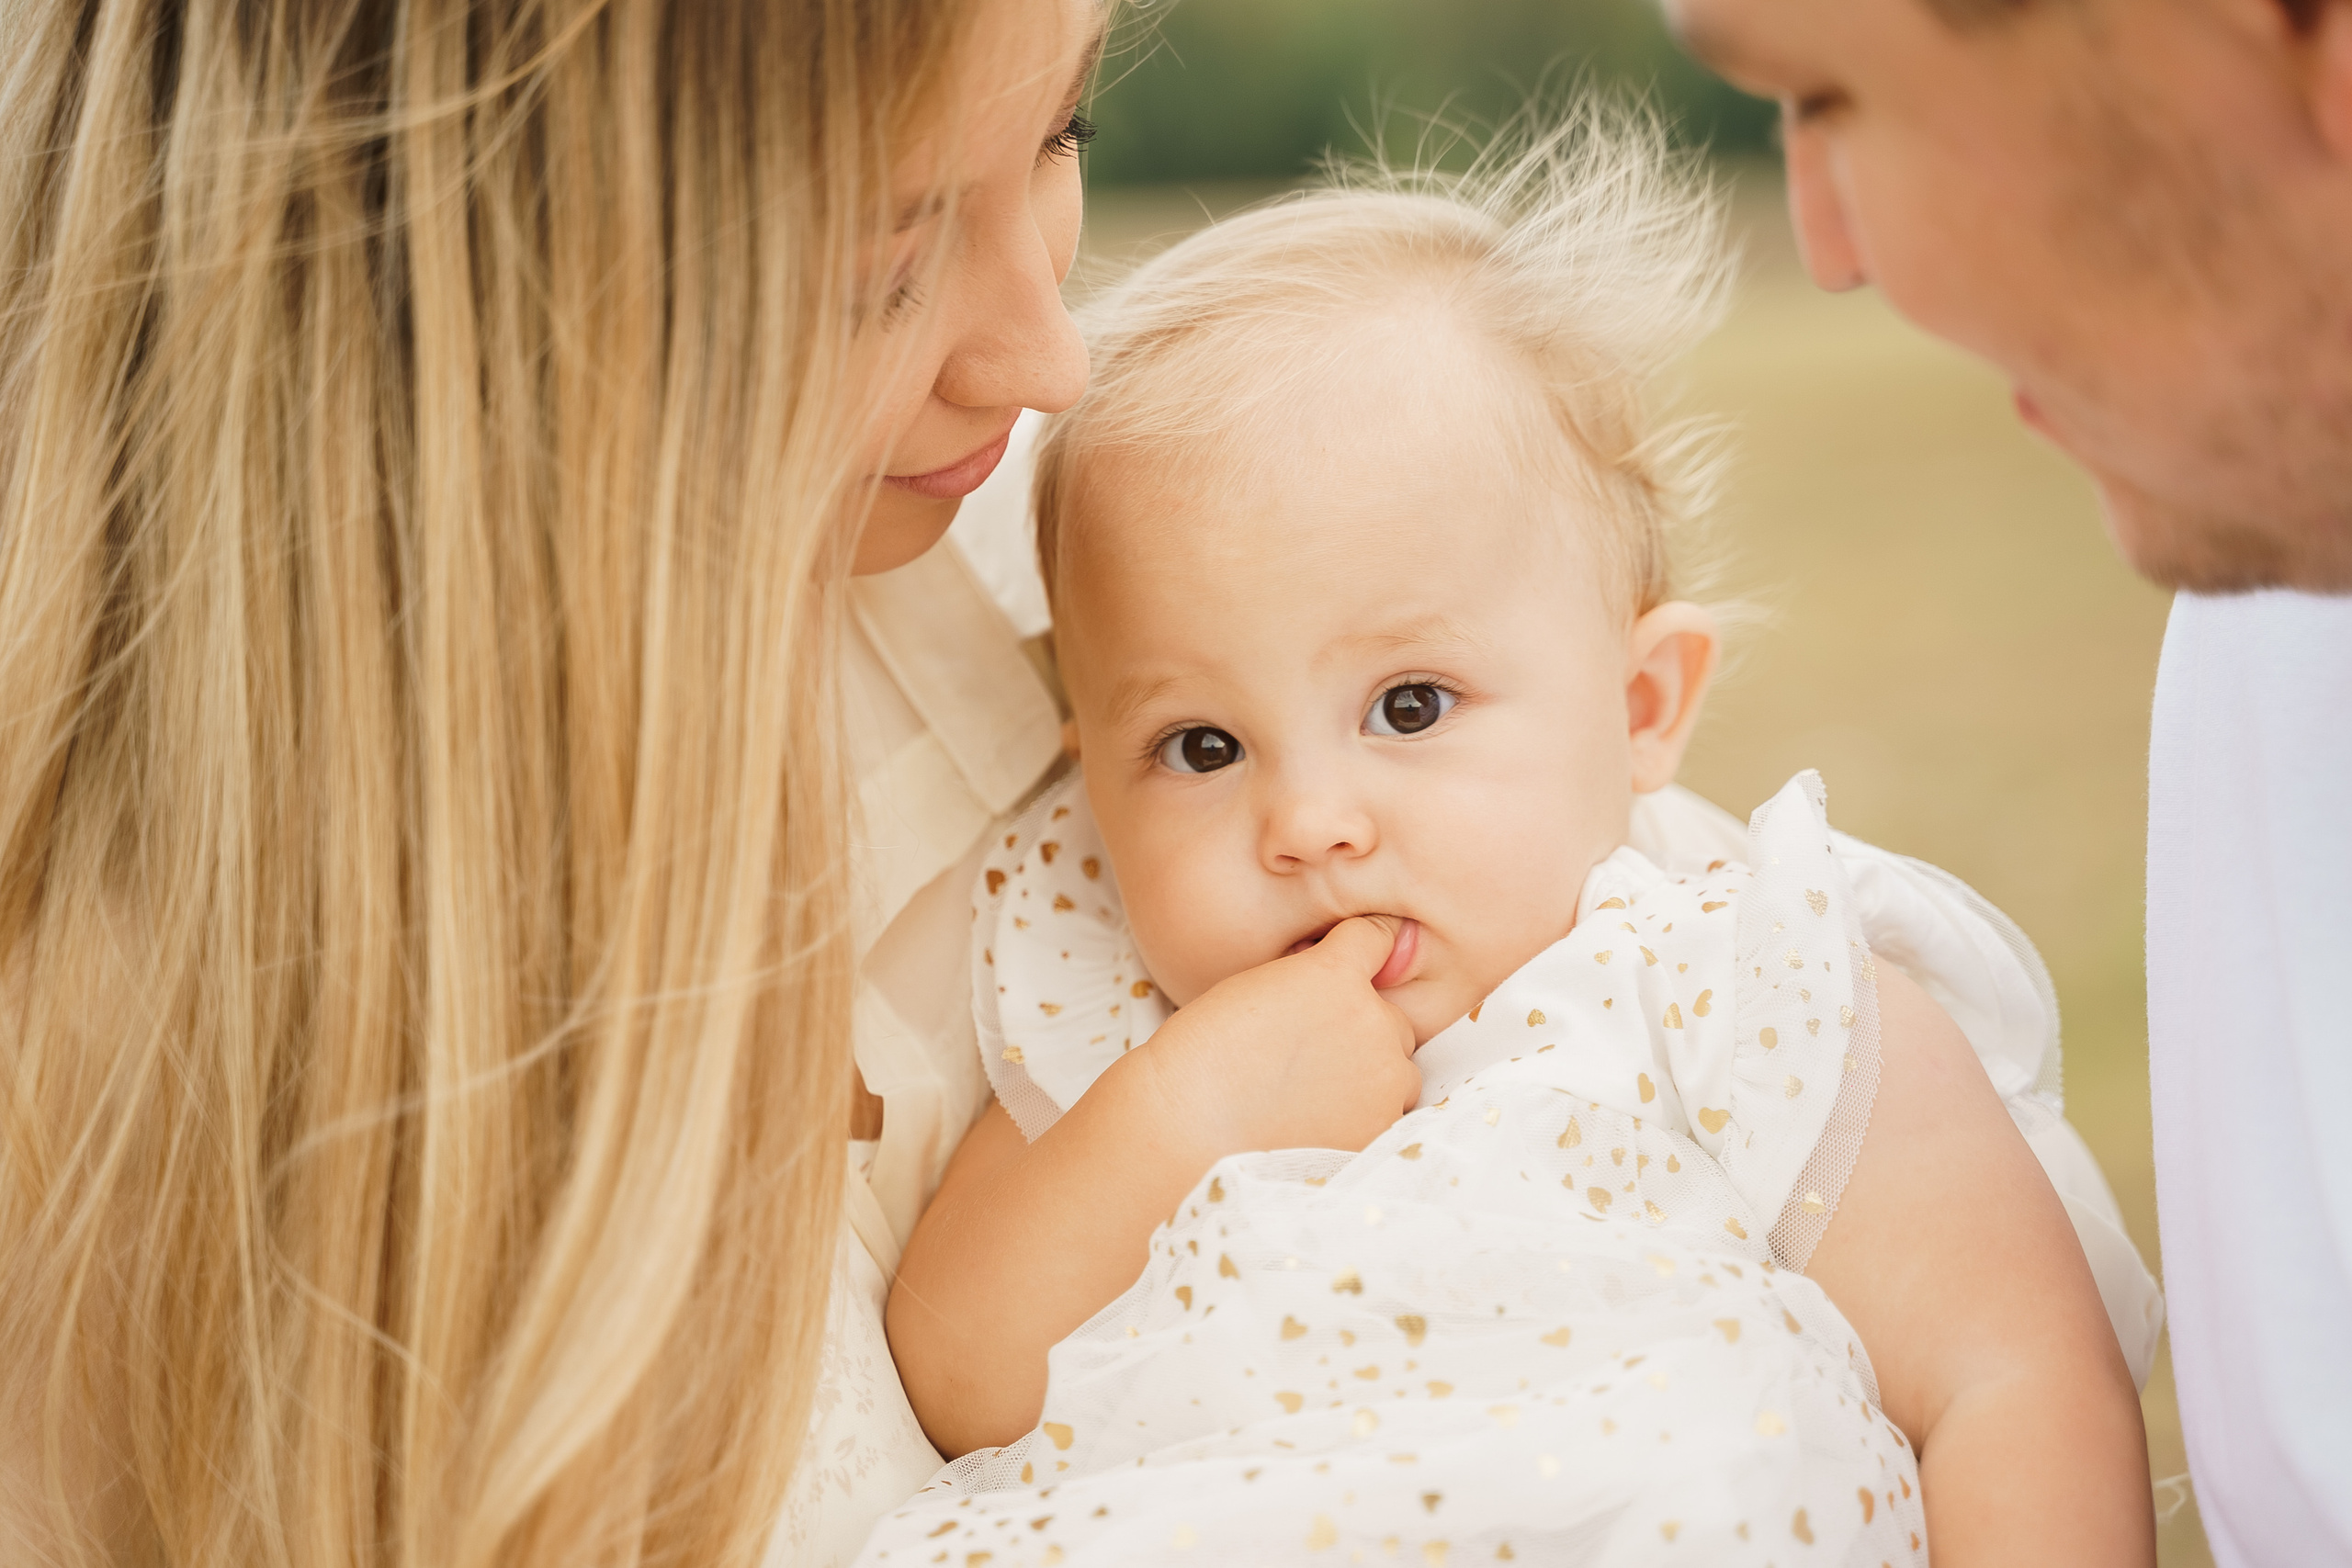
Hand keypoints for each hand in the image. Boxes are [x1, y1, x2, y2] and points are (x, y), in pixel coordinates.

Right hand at [1138, 915, 1421, 1158]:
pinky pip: (1387, 1115)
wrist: (1188, 1128)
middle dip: (1362, 1031)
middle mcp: (1372, 1020)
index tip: (1356, 963)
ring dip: (1369, 1076)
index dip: (1362, 951)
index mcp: (1336, 973)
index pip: (1376, 938)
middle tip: (1310, 1055)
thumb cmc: (1202, 1056)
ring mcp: (1384, 1079)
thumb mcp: (1255, 987)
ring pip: (1397, 1070)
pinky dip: (1361, 1117)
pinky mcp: (1381, 1129)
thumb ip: (1310, 981)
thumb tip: (1335, 994)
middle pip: (1391, 1017)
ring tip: (1311, 1095)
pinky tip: (1315, 1124)